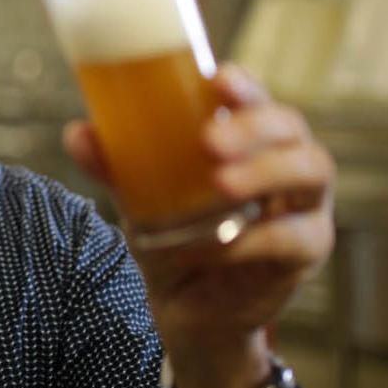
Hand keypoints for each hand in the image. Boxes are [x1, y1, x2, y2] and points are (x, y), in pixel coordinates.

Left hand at [63, 64, 335, 387]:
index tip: (216, 78)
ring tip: (221, 184)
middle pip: (291, 129)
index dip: (244, 86)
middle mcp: (286, 162)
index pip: (257, 99)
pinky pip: (293, 238)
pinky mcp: (306, 251)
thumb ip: (114, 167)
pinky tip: (217, 244)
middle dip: (254, 127)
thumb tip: (76, 133)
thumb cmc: (173, 236)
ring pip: (310, 172)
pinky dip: (254, 240)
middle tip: (210, 140)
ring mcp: (304, 206)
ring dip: (266, 173)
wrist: (186, 309)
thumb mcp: (140, 200)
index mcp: (249, 139)